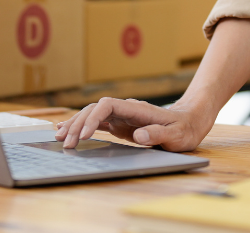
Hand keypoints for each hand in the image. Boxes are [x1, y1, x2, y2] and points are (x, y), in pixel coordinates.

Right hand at [53, 97, 211, 151]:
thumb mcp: (176, 134)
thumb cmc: (185, 128)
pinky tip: (68, 132)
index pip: (107, 105)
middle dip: (78, 124)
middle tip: (65, 144)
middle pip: (95, 109)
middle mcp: (126, 109)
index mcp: (137, 109)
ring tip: (59, 138)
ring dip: (76, 125)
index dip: (93, 118)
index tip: (84, 135)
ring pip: (92, 115)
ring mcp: (122, 116)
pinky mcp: (120, 124)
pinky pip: (97, 123)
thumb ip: (158, 133)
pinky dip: (82, 127)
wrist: (190, 121)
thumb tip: (138, 134)